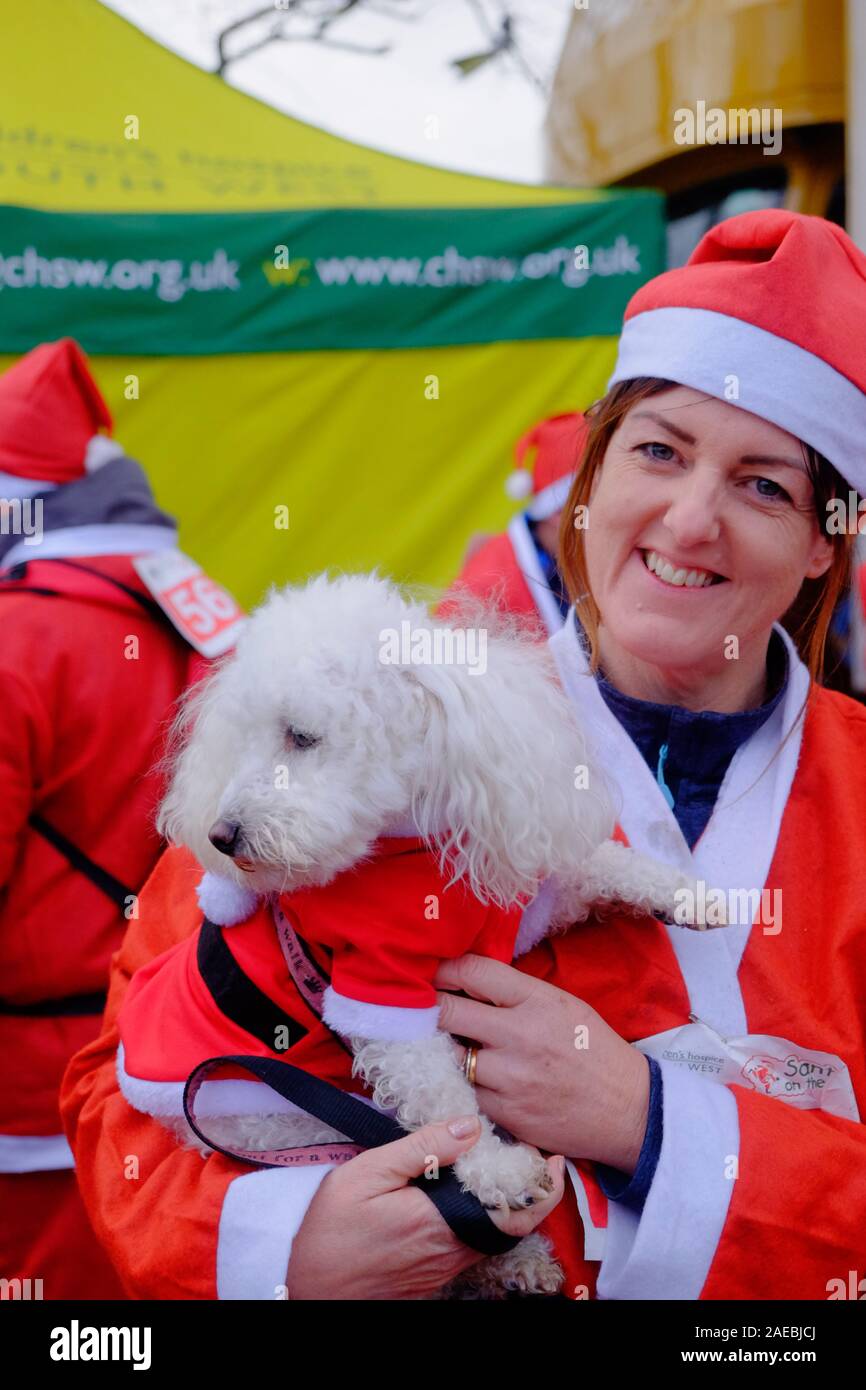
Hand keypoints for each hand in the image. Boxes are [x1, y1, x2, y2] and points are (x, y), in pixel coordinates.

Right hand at [286, 1114, 565, 1299]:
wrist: (305, 1283)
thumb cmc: (330, 1228)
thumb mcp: (368, 1172)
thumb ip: (422, 1148)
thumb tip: (470, 1126)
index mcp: (442, 1223)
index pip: (514, 1212)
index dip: (541, 1186)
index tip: (550, 1157)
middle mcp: (451, 1251)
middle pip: (512, 1225)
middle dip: (529, 1190)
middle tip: (534, 1157)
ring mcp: (444, 1266)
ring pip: (493, 1235)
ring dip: (506, 1204)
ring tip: (504, 1166)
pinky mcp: (433, 1274)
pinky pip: (471, 1245)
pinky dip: (482, 1219)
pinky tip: (469, 1194)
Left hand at [435, 954, 649, 1173]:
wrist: (629, 1110)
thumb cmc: (594, 1050)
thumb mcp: (563, 1005)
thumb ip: (518, 993)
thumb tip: (470, 981)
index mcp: (536, 1001)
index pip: (473, 971)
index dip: (443, 970)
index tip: (430, 974)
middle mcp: (519, 1035)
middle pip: (448, 1011)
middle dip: (427, 1008)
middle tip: (418, 1008)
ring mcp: (510, 1077)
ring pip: (450, 1056)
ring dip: (444, 1051)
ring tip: (445, 1047)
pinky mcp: (506, 1113)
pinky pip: (466, 1093)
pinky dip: (463, 1085)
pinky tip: (469, 1080)